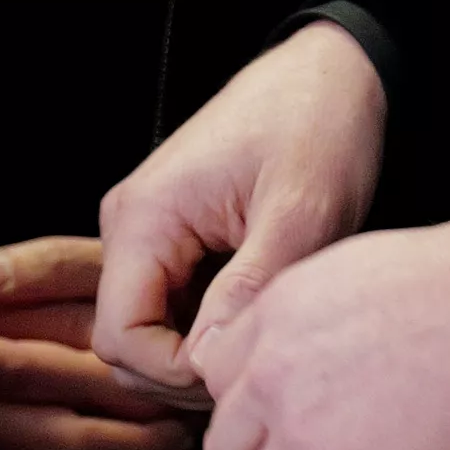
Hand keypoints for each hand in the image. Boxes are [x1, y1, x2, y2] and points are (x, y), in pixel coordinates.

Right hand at [96, 22, 390, 408]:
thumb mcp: (301, 214)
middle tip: (253, 370)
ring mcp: (147, 232)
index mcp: (144, 217)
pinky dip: (204, 331)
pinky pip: (168, 307)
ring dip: (194, 355)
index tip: (239, 372)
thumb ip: (249, 289)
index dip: (175, 373)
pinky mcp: (171, 238)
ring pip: (145, 330)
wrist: (329, 75)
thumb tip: (209, 362)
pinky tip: (253, 324)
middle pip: (122, 342)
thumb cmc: (316, 127)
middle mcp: (130, 226)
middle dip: (181, 374)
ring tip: (258, 348)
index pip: (120, 336)